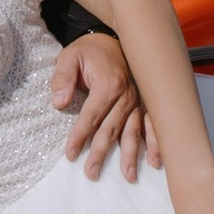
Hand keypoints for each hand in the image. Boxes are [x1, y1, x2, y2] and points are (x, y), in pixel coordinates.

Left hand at [49, 32, 151, 181]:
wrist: (117, 37)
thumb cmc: (90, 51)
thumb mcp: (70, 56)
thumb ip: (62, 78)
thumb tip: (58, 102)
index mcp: (107, 84)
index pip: (91, 116)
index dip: (80, 136)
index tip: (71, 155)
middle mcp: (126, 95)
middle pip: (111, 129)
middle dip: (101, 153)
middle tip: (91, 173)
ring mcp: (139, 100)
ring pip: (133, 131)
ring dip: (130, 155)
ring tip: (128, 176)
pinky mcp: (146, 103)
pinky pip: (152, 125)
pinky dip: (155, 143)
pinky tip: (155, 162)